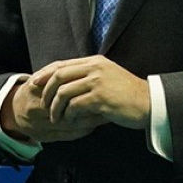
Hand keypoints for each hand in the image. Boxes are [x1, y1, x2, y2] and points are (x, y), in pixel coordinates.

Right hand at [1, 71, 102, 142]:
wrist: (13, 111)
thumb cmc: (32, 92)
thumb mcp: (39, 79)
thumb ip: (56, 73)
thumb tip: (82, 68)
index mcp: (34, 92)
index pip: (62, 91)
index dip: (82, 90)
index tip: (100, 87)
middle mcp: (35, 110)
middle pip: (67, 110)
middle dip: (90, 107)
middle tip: (109, 103)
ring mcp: (40, 125)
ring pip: (70, 125)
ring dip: (91, 120)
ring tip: (107, 114)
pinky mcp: (45, 136)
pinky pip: (69, 135)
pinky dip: (84, 130)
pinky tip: (95, 125)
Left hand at [30, 56, 150, 129]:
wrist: (149, 103)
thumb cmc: (126, 94)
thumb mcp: (106, 77)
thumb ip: (86, 76)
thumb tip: (60, 82)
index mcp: (95, 61)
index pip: (61, 64)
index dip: (43, 74)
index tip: (33, 84)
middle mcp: (95, 68)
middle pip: (58, 76)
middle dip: (46, 92)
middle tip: (43, 105)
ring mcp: (98, 82)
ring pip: (63, 93)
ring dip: (56, 108)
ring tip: (56, 118)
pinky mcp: (101, 97)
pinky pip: (74, 106)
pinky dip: (69, 115)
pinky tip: (71, 121)